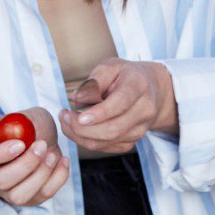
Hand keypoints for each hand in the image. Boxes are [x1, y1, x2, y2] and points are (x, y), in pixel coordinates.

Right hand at [0, 107, 69, 206]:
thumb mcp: (19, 119)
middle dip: (26, 164)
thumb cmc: (28, 129)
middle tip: (42, 145)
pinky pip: (44, 194)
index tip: (20, 144)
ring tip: (52, 153)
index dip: (0, 154)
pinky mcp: (32, 198)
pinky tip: (63, 159)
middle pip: (2, 181)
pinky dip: (58, 177)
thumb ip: (3, 122)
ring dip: (40, 174)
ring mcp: (11, 192)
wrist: (46, 139)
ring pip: (19, 196)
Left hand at [58, 57, 176, 154]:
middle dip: (82, 128)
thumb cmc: (125, 75)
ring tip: (66, 121)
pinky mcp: (134, 140)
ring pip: (107, 142)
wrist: (150, 89)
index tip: (79, 117)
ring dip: (80, 136)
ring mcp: (141, 128)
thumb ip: (94, 80)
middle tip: (64, 116)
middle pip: (112, 128)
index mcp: (139, 85)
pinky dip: (87, 141)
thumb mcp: (111, 66)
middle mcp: (145, 109)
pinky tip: (78, 130)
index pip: (121, 103)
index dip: (100, 113)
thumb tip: (76, 98)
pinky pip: (107, 148)